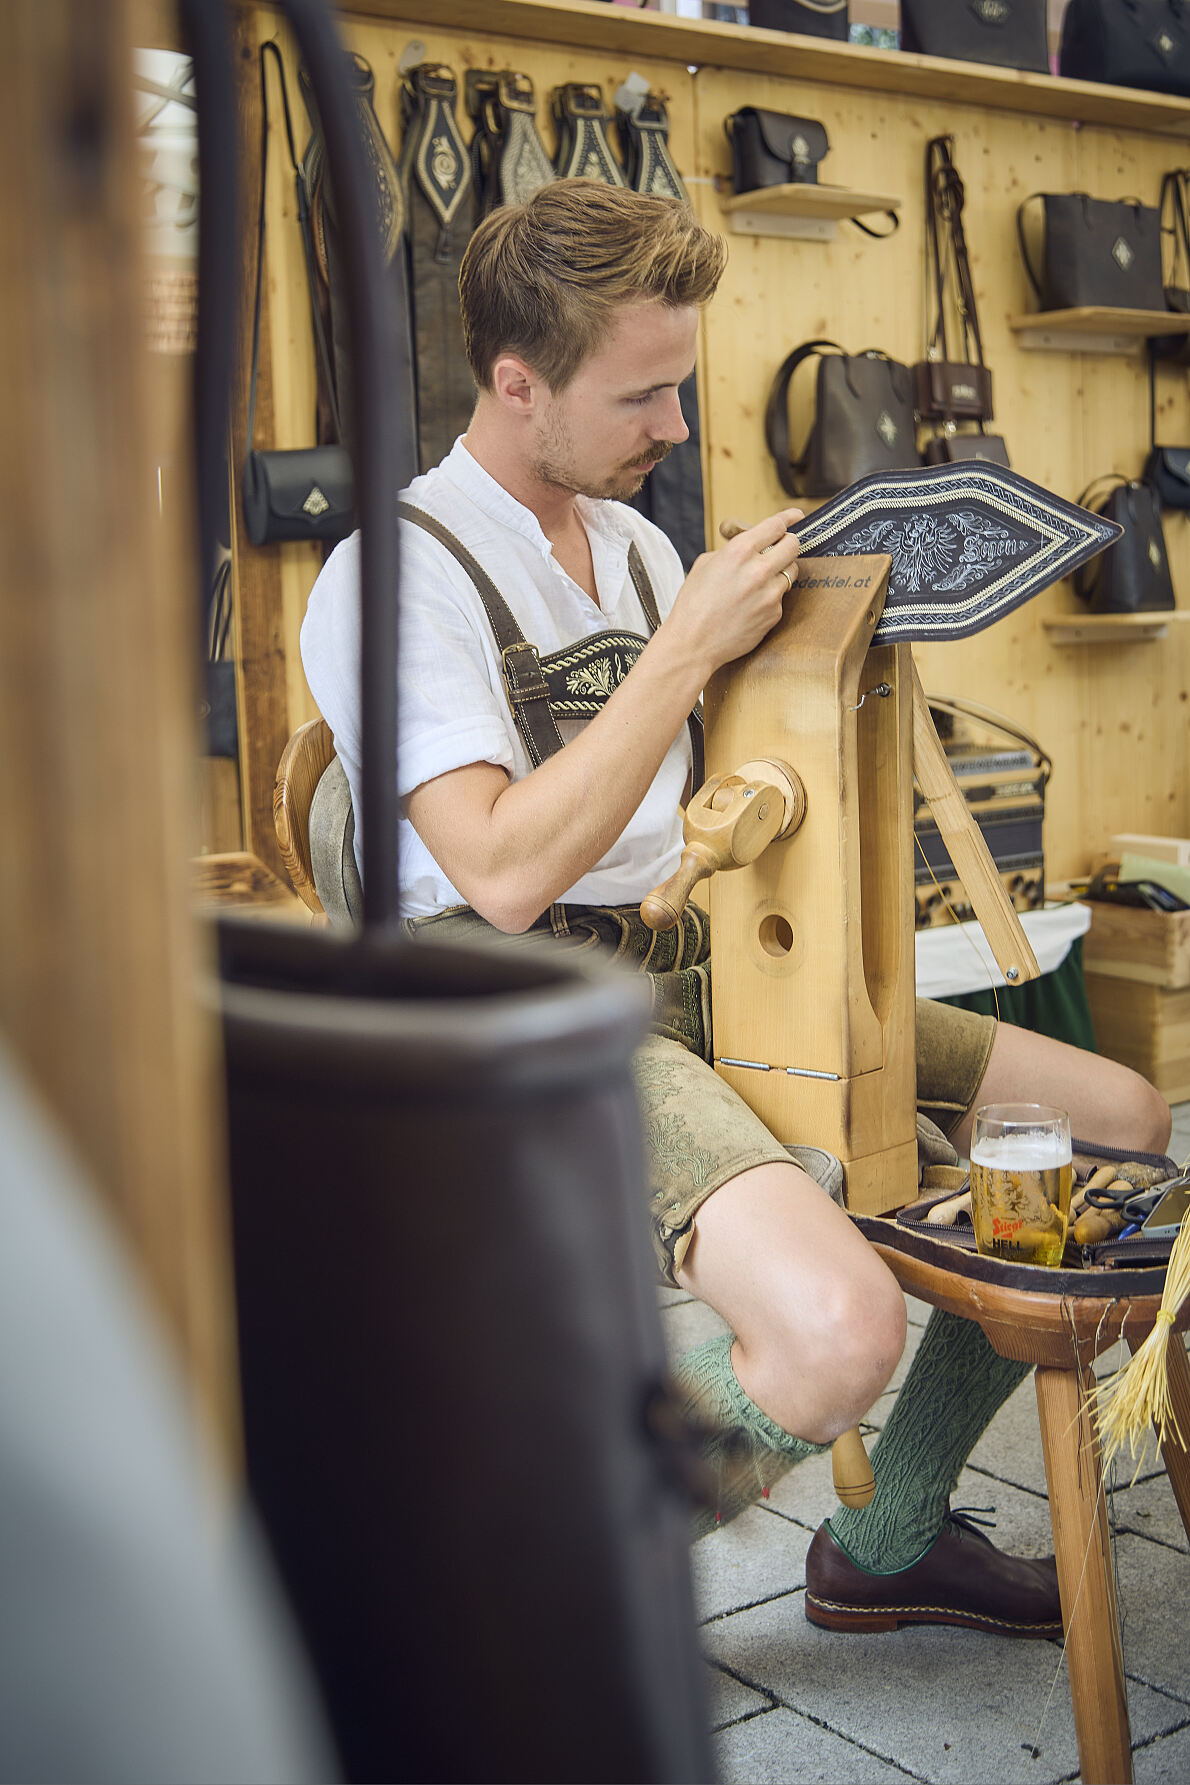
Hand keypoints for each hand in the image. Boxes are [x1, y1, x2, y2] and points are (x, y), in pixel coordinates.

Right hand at [665, 506, 803, 677]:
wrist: (693, 644)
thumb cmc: (693, 603)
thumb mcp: (705, 564)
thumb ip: (732, 549)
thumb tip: (753, 543)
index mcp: (738, 551)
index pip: (776, 525)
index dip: (788, 518)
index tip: (796, 516)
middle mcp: (758, 570)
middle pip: (793, 545)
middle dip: (788, 544)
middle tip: (781, 549)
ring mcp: (769, 594)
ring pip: (792, 571)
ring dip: (781, 571)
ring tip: (760, 581)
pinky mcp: (774, 614)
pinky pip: (782, 597)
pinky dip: (771, 597)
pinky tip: (752, 605)